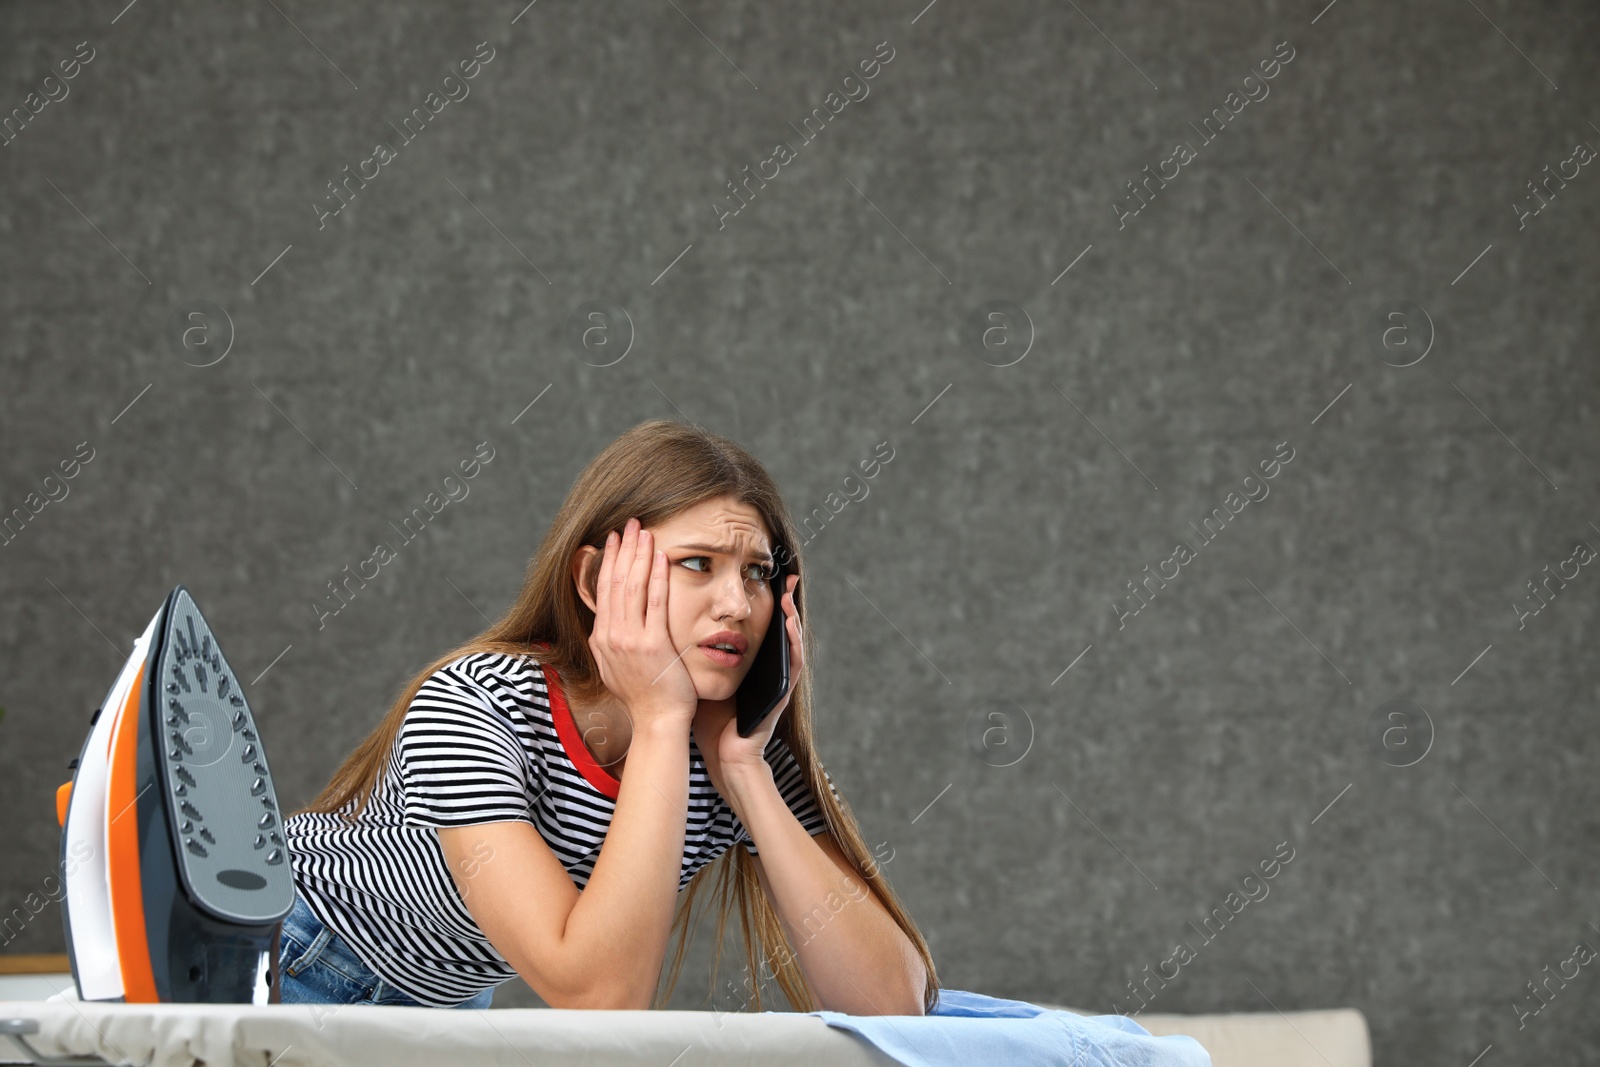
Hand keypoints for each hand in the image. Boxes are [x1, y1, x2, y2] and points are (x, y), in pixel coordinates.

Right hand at [587, 517, 697, 727]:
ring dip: (639, 555)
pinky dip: (657, 576)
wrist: (657, 722)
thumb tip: (604, 626)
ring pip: (632, 586)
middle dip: (623, 549)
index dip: (608, 560)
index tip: (615, 539)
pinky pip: (656, 602)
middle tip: (630, 523)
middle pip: (615, 581)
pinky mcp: (653, 644)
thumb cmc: (644, 697)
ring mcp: (630, 640)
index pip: (602, 590)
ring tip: (644, 531)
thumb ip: (609, 644)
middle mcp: (611, 636)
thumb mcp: (614, 667)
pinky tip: (662, 557)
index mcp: (601, 639)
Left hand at [694, 573, 802, 798]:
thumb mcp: (696, 675)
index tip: (754, 573)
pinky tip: (791, 625)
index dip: (756, 599)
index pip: (753, 623)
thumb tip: (657, 620)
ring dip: (791, 615)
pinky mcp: (783, 692)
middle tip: (782, 574)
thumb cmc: (707, 717)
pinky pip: (793, 663)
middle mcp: (765, 665)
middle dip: (781, 599)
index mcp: (745, 660)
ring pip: (789, 640)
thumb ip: (686, 652)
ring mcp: (776, 678)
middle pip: (775, 627)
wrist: (721, 754)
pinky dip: (794, 642)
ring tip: (788, 593)